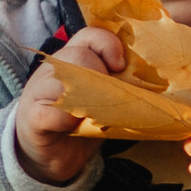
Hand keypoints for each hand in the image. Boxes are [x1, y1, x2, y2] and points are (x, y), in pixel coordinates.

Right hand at [15, 26, 124, 185]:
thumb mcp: (103, 98)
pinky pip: (51, 112)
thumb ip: (119, 85)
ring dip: (88, 96)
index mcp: (73, 59)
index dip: (109, 45)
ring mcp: (39, 91)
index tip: (121, 66)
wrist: (49, 156)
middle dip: (101, 73)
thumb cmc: (81, 123)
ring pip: (64, 78)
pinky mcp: (33, 117)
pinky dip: (67, 120)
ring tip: (95, 113)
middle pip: (79, 54)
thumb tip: (157, 83)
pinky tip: (74, 126)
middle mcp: (54, 69)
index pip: (90, 35)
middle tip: (110, 97)